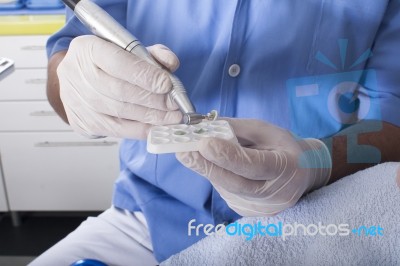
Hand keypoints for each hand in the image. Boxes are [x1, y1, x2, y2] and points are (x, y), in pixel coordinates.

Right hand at [57, 35, 181, 138]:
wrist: (76, 79)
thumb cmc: (106, 62)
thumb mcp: (129, 49)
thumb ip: (152, 54)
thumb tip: (171, 63)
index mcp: (89, 49)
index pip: (119, 63)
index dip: (146, 76)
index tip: (167, 85)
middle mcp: (79, 75)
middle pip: (121, 91)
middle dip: (153, 100)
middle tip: (175, 105)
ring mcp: (79, 101)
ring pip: (121, 112)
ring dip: (152, 117)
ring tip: (172, 117)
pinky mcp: (85, 123)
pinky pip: (118, 130)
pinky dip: (141, 130)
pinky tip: (158, 126)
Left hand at [176, 118, 331, 215]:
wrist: (302, 175)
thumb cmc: (283, 147)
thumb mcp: (266, 131)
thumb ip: (237, 130)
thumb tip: (205, 127)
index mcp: (286, 168)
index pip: (253, 165)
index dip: (227, 156)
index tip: (203, 143)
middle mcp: (274, 194)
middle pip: (234, 183)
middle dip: (205, 166)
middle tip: (182, 151)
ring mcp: (261, 208)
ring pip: (226, 187)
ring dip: (207, 169)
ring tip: (191, 151)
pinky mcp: (248, 212)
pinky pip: (225, 191)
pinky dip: (215, 176)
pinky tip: (212, 164)